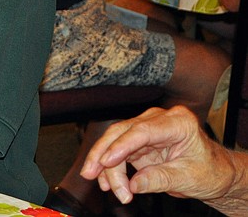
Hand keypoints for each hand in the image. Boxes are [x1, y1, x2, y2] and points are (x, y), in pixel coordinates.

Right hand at [81, 106, 236, 203]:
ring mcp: (146, 128)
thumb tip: (133, 185)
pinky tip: (106, 181)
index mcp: (178, 122)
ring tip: (108, 188)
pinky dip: (110, 167)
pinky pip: (117, 151)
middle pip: (122, 132)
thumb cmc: (210, 170)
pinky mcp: (138, 141)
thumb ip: (161, 179)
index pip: (142, 131)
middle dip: (103, 154)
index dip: (121, 146)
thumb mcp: (189, 178)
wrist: (216, 173)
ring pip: (115, 141)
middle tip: (91, 174)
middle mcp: (158, 120)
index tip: (106, 162)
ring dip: (105, 165)